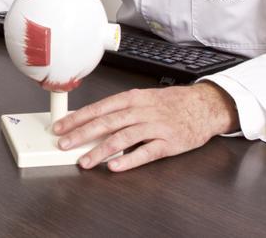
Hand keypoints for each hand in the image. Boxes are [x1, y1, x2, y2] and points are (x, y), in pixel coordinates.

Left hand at [52, 83, 238, 171]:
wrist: (204, 106)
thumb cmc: (171, 104)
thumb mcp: (143, 99)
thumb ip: (119, 110)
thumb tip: (90, 120)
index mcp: (132, 98)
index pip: (99, 108)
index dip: (78, 118)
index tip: (61, 127)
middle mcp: (141, 111)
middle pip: (107, 122)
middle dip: (82, 134)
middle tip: (65, 144)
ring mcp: (155, 127)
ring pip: (123, 138)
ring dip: (101, 150)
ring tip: (84, 161)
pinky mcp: (168, 143)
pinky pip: (146, 152)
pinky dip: (129, 160)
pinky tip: (114, 166)